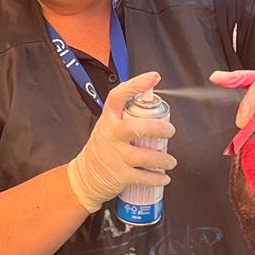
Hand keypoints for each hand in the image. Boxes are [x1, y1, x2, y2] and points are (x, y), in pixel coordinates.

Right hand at [68, 72, 176, 212]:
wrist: (83, 178)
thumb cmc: (102, 149)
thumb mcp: (107, 127)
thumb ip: (125, 116)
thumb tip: (150, 97)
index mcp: (108, 119)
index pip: (119, 96)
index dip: (136, 85)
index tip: (154, 77)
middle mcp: (111, 136)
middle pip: (138, 128)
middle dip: (159, 128)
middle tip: (170, 131)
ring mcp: (116, 156)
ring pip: (146, 156)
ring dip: (164, 159)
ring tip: (171, 161)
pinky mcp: (120, 176)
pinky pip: (145, 177)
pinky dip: (158, 178)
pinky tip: (164, 177)